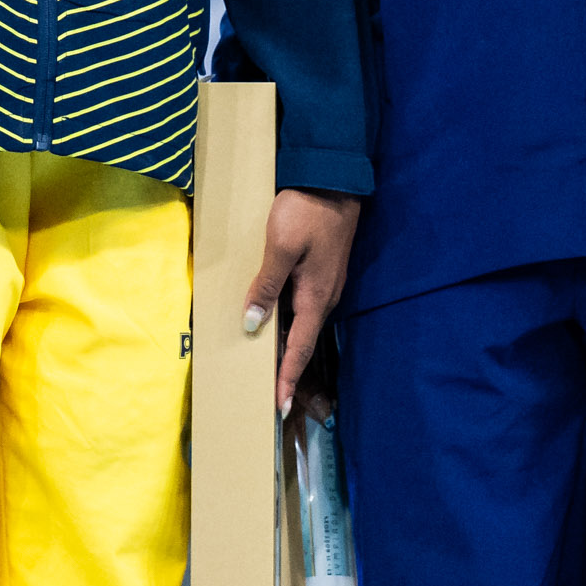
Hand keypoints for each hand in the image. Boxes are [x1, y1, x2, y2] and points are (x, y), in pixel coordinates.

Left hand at [239, 187, 361, 415]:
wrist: (333, 179)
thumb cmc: (306, 211)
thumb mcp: (280, 247)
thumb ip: (267, 286)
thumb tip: (251, 323)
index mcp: (315, 297)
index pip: (299, 348)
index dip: (287, 378)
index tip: (279, 406)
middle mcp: (324, 297)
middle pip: (302, 342)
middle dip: (287, 371)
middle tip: (271, 397)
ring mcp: (324, 284)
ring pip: (302, 325)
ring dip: (287, 348)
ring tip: (267, 368)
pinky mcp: (320, 271)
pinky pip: (301, 307)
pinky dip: (288, 323)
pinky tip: (272, 324)